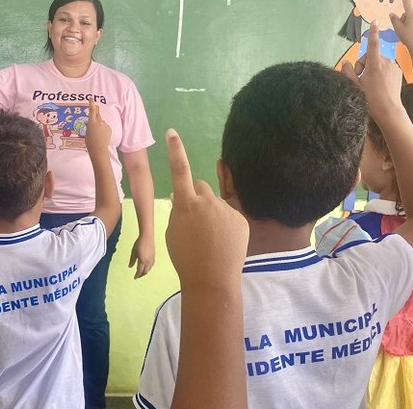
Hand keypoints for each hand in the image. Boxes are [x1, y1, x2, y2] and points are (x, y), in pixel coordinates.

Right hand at [85, 99, 110, 152]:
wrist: (98, 149)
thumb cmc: (90, 142)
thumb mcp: (86, 133)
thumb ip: (88, 126)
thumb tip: (88, 122)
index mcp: (91, 122)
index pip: (91, 110)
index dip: (91, 103)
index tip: (91, 98)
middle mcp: (99, 121)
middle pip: (97, 115)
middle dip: (95, 116)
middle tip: (93, 122)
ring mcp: (105, 125)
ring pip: (101, 122)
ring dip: (99, 124)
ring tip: (97, 134)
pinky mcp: (109, 128)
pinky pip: (105, 126)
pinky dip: (103, 129)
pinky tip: (101, 136)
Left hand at [128, 234, 154, 278]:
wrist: (147, 237)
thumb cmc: (139, 243)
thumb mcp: (133, 252)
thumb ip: (132, 260)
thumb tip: (130, 266)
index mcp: (142, 261)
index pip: (139, 271)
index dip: (137, 275)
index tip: (134, 277)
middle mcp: (148, 261)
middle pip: (145, 271)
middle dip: (141, 275)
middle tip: (137, 276)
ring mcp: (152, 259)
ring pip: (149, 269)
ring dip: (145, 271)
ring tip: (141, 272)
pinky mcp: (154, 256)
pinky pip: (151, 265)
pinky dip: (148, 268)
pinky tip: (146, 267)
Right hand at [165, 129, 247, 289]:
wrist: (211, 279)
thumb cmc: (185, 257)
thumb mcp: (172, 232)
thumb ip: (176, 211)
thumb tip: (180, 196)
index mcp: (185, 204)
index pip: (179, 170)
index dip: (175, 150)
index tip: (172, 133)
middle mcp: (207, 201)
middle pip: (199, 186)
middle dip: (195, 195)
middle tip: (193, 218)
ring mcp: (226, 209)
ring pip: (215, 202)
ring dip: (210, 212)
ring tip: (209, 237)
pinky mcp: (240, 218)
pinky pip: (229, 213)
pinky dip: (224, 224)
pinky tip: (222, 242)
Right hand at [341, 22, 402, 120]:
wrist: (389, 110)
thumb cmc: (370, 98)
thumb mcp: (355, 85)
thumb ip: (348, 72)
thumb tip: (345, 62)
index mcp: (374, 64)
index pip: (372, 44)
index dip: (372, 33)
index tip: (374, 21)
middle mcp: (385, 63)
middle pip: (371, 56)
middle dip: (363, 64)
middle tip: (357, 78)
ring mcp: (393, 68)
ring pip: (378, 63)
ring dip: (371, 69)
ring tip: (367, 83)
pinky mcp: (397, 73)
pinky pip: (385, 68)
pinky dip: (380, 73)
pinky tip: (377, 84)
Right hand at [390, 0, 412, 50]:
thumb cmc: (408, 37)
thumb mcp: (398, 28)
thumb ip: (394, 19)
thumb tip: (392, 14)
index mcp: (412, 14)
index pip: (406, 2)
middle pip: (407, 13)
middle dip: (402, 19)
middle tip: (401, 29)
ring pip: (411, 19)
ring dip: (406, 23)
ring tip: (405, 33)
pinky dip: (411, 27)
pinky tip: (410, 34)